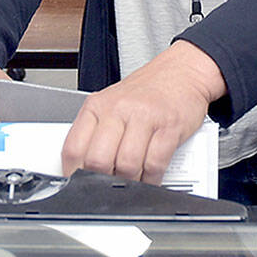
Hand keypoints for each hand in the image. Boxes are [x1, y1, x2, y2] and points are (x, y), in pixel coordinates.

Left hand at [61, 41, 225, 183]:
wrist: (182, 71)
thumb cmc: (147, 91)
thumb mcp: (113, 104)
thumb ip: (97, 133)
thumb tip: (84, 169)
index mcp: (97, 105)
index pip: (73, 148)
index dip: (73, 175)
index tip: (80, 186)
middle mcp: (117, 109)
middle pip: (98, 161)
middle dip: (103, 181)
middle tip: (110, 185)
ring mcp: (144, 116)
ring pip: (127, 165)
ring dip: (131, 182)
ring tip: (134, 181)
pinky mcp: (169, 126)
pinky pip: (155, 164)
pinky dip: (152, 179)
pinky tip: (151, 177)